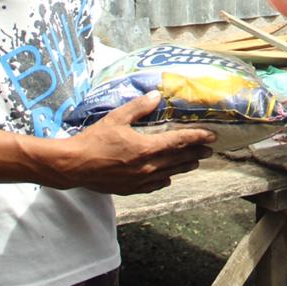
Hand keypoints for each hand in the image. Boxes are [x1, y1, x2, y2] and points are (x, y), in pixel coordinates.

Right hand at [56, 92, 215, 194]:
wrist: (74, 166)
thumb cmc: (94, 140)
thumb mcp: (116, 118)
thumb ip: (139, 108)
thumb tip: (156, 96)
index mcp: (146, 148)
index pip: (179, 142)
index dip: (197, 138)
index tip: (212, 136)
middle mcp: (147, 167)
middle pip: (178, 160)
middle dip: (195, 153)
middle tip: (209, 150)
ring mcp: (140, 181)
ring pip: (170, 174)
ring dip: (184, 167)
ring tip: (195, 163)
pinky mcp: (131, 189)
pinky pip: (154, 186)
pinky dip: (165, 180)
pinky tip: (168, 178)